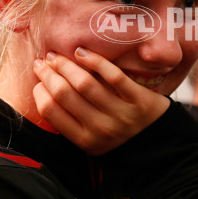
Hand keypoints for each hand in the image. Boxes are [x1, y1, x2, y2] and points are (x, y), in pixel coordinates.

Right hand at [32, 48, 169, 154]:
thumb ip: (71, 123)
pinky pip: (113, 75)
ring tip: (58, 56)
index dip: (39, 91)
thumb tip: (45, 93)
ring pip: (85, 83)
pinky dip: (95, 61)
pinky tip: (83, 53)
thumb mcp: (92, 141)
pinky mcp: (139, 99)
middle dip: (49, 74)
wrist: (159, 145)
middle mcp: (100, 128)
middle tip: (42, 62)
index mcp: (85, 140)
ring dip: (66, 65)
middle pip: (64, 93)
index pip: (50, 111)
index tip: (38, 79)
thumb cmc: (119, 138)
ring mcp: (120, 113)